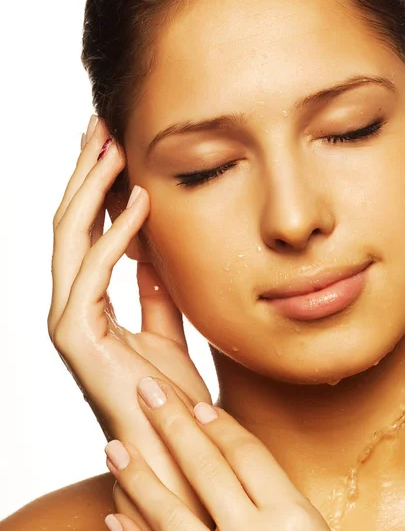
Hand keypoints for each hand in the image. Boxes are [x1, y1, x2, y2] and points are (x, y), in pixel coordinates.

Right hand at [48, 115, 212, 528]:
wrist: (173, 444)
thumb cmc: (169, 390)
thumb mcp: (167, 323)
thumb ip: (155, 284)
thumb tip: (152, 241)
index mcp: (91, 300)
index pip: (86, 229)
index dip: (97, 185)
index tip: (114, 144)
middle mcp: (71, 304)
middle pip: (69, 223)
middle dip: (84, 171)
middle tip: (101, 124)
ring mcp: (69, 320)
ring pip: (68, 238)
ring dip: (90, 188)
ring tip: (110, 142)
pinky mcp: (76, 338)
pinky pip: (91, 273)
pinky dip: (113, 234)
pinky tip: (137, 200)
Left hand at [103, 377, 330, 530]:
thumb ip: (275, 504)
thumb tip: (233, 462)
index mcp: (293, 517)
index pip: (247, 453)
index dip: (219, 424)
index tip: (195, 402)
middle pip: (208, 466)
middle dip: (174, 423)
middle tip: (147, 389)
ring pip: (171, 511)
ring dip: (138, 476)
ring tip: (112, 446)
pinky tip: (113, 513)